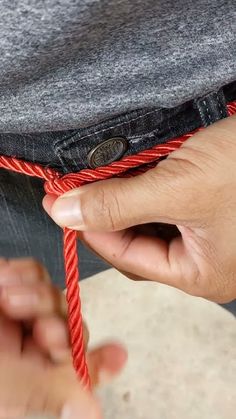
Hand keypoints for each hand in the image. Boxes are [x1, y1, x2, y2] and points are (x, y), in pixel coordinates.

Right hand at [0, 258, 126, 417]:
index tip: (116, 356)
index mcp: (30, 375)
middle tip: (43, 327)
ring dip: (37, 296)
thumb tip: (90, 412)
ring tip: (8, 300)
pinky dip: (21, 274)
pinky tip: (2, 283)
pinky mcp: (5, 284)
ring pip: (54, 294)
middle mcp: (26, 344)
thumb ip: (48, 392)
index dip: (97, 364)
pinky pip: (32, 271)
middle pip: (70, 325)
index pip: (75, 372)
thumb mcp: (5, 385)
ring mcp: (16, 313)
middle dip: (60, 323)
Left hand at [44, 115, 235, 303]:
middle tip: (76, 185)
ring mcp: (211, 235)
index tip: (59, 202)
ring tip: (103, 174)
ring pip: (153, 221)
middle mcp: (205, 259)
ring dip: (127, 198)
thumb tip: (64, 213)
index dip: (90, 230)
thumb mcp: (179, 186)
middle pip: (138, 242)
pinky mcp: (213, 208)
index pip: (128, 258)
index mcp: (200, 273)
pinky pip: (169, 204)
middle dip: (108, 213)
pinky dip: (148, 188)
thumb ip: (118, 204)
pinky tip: (136, 169)